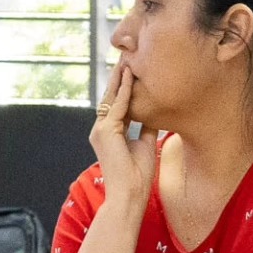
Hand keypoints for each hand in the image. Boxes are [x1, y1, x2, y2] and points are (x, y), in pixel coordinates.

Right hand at [89, 65, 157, 207]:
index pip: (117, 104)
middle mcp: (101, 129)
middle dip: (119, 77)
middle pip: (111, 97)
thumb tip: (153, 113)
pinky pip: (117, 106)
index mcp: (109, 132)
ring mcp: (100, 130)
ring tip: (128, 60)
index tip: (134, 71)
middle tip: (128, 57)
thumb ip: (145, 127)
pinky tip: (130, 76)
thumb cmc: (137, 176)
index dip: (124, 87)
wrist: (130, 195)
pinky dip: (123, 91)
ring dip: (120, 78)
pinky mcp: (105, 132)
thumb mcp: (145, 144)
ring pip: (111, 98)